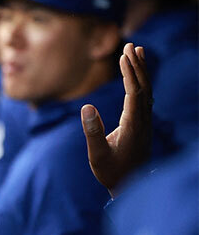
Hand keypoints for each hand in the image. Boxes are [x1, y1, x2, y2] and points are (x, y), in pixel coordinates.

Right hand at [81, 43, 151, 196]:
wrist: (131, 189)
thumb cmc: (111, 173)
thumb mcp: (97, 155)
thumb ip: (92, 131)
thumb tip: (87, 106)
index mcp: (133, 126)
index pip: (134, 93)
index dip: (130, 73)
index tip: (123, 55)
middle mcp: (144, 122)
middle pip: (144, 87)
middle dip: (138, 66)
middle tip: (131, 45)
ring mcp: (146, 124)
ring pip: (147, 91)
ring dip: (142, 71)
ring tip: (136, 52)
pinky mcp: (143, 126)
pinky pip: (145, 98)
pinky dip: (141, 83)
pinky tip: (136, 77)